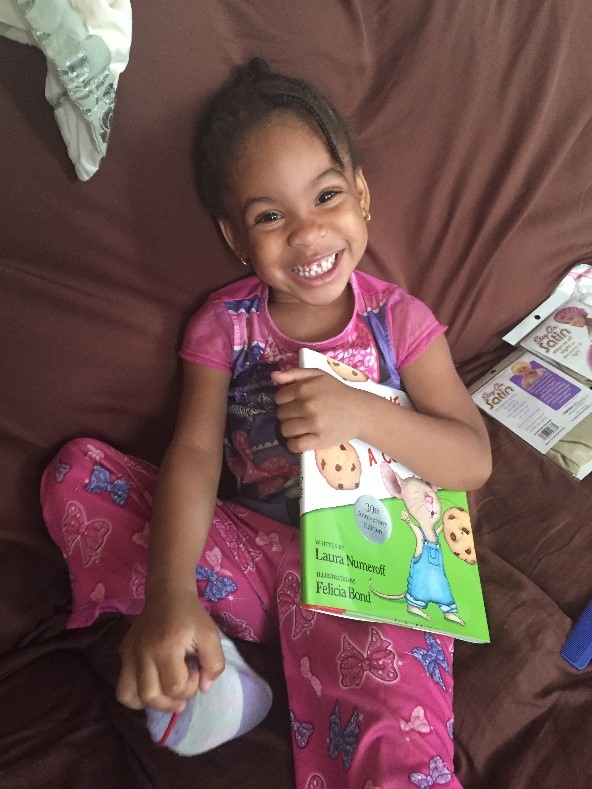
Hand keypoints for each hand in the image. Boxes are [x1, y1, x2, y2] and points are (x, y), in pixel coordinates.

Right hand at [116, 589, 223, 712]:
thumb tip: (204, 688)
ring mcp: (129, 654)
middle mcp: (143, 653)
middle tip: (182, 686)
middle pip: (151, 695)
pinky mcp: (123, 653)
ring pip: (128, 696)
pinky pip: (122, 686)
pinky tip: (151, 687)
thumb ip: (214, 663)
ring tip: (165, 694)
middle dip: (171, 700)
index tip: (195, 671)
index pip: (174, 686)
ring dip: (150, 703)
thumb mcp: (211, 635)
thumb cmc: (191, 616)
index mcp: (166, 646)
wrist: (168, 595)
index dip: (189, 687)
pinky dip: (135, 695)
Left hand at [272, 367, 365, 452]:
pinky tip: (301, 439)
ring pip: (285, 430)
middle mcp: (307, 405)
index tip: (295, 403)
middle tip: (300, 415)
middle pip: (281, 414)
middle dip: (288, 415)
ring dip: (290, 430)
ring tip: (301, 427)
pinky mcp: (319, 440)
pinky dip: (294, 445)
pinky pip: (295, 446)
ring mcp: (313, 423)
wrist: (360, 411)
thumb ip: (295, 373)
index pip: (279, 398)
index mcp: (305, 388)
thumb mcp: (318, 375)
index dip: (285, 401)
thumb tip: (273, 376)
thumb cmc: (338, 392)